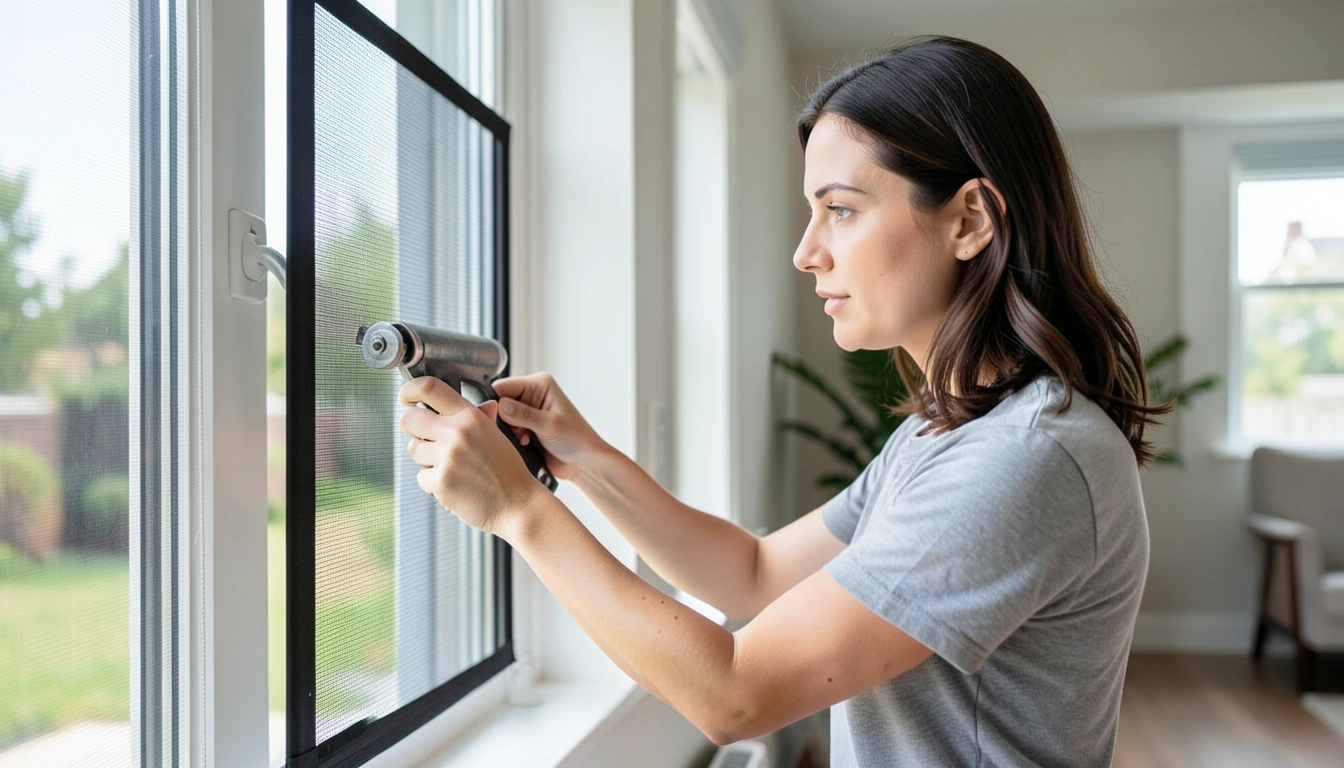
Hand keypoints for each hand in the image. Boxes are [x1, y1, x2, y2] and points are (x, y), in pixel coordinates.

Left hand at [398, 376, 544, 534]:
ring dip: (426, 459)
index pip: (429, 388)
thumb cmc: (508, 472)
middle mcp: (457, 432)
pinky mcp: (440, 481)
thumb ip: (482, 418)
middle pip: (409, 418)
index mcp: (471, 416)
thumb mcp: (498, 436)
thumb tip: (484, 405)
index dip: (409, 390)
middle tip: (427, 439)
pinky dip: (433, 483)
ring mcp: (448, 457)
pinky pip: (421, 476)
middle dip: (412, 429)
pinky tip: (455, 485)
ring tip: (451, 467)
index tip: (406, 397)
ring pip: (414, 449)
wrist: (518, 504)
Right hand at [492, 372, 605, 481]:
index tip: (494, 417)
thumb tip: (500, 405)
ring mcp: (528, 411)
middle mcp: (532, 394)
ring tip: (523, 438)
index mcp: (539, 384)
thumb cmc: (577, 439)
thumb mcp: (550, 424)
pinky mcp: (526, 426)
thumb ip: (523, 414)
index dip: (496, 401)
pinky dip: (511, 437)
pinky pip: (507, 429)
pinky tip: (525, 442)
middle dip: (502, 418)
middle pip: (500, 401)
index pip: (504, 386)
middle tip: (513, 431)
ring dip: (507, 430)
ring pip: (502, 417)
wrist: (584, 462)